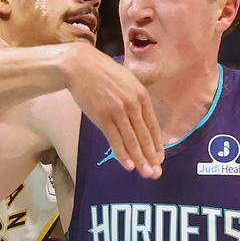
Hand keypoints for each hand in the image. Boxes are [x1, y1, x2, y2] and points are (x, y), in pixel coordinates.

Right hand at [61, 44, 161, 177]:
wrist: (80, 66)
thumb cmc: (103, 72)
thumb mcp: (128, 81)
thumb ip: (136, 98)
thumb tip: (141, 116)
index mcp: (141, 96)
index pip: (153, 126)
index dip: (157, 144)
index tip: (160, 158)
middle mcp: (133, 105)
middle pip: (144, 136)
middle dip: (151, 157)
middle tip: (157, 173)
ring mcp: (118, 112)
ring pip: (132, 141)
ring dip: (140, 159)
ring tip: (147, 173)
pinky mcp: (102, 117)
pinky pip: (115, 140)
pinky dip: (122, 154)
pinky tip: (129, 166)